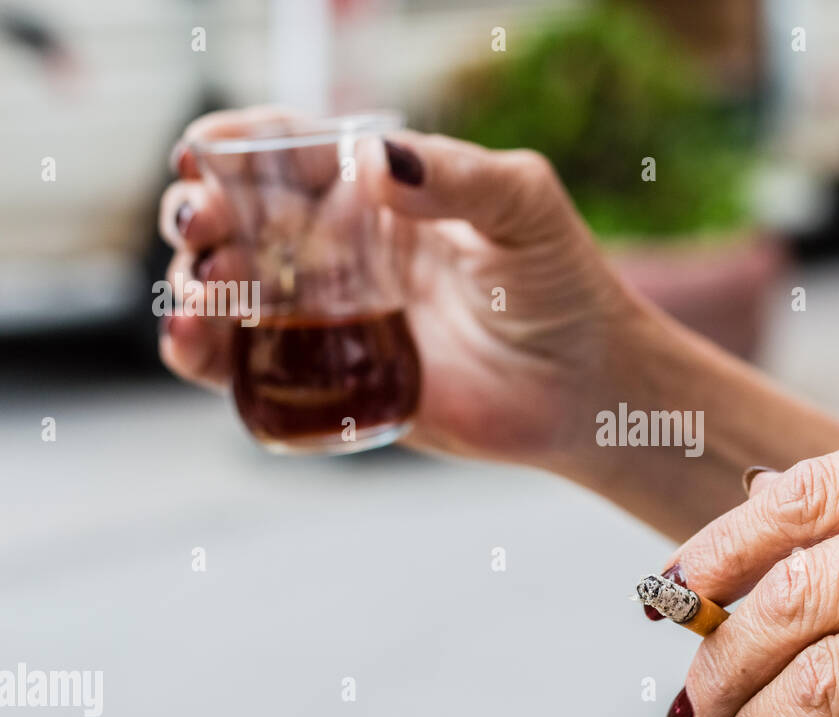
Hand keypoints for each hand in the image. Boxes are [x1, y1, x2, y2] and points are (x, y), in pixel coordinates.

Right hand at [157, 107, 649, 467]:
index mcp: (378, 191)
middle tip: (200, 223)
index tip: (203, 153)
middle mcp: (341, 247)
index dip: (236, 146)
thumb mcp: (524, 208)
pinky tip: (190, 344)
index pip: (288, 153)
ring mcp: (331, 314)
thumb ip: (460, 176)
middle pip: (241, 218)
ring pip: (231, 289)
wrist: (585, 385)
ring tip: (204, 290)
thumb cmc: (562, 284)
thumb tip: (376, 159)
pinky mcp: (332, 378)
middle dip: (203, 213)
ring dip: (195, 283)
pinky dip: (205, 354)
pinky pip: (250, 364)